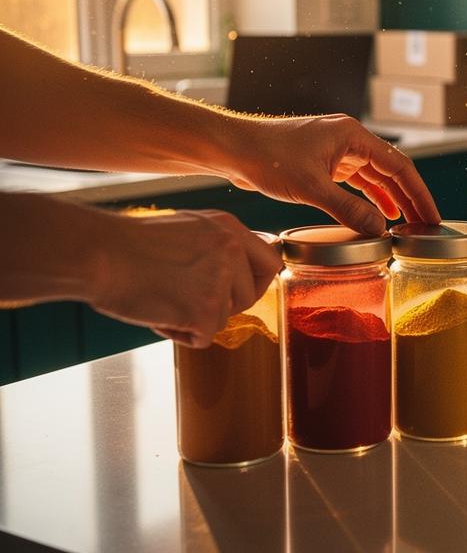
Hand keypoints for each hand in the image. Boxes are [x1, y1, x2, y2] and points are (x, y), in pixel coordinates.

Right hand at [86, 209, 282, 347]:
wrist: (98, 255)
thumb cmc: (130, 244)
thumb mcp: (188, 227)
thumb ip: (219, 245)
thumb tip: (242, 270)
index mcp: (229, 228)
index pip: (270, 262)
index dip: (256, 282)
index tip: (239, 292)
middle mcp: (231, 250)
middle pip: (248, 297)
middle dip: (221, 305)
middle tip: (185, 297)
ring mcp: (220, 280)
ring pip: (223, 318)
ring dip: (196, 319)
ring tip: (163, 299)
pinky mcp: (204, 310)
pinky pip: (204, 337)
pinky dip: (181, 335)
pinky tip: (158, 314)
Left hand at [224, 114, 440, 233]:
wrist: (234, 148)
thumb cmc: (267, 158)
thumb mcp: (311, 188)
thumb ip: (348, 209)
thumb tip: (379, 230)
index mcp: (353, 136)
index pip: (399, 166)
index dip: (419, 193)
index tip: (432, 215)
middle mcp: (350, 139)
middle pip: (391, 171)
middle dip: (410, 199)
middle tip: (427, 225)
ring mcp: (337, 150)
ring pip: (375, 177)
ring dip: (392, 200)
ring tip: (409, 224)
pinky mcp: (325, 162)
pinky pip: (357, 181)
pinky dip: (371, 197)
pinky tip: (380, 214)